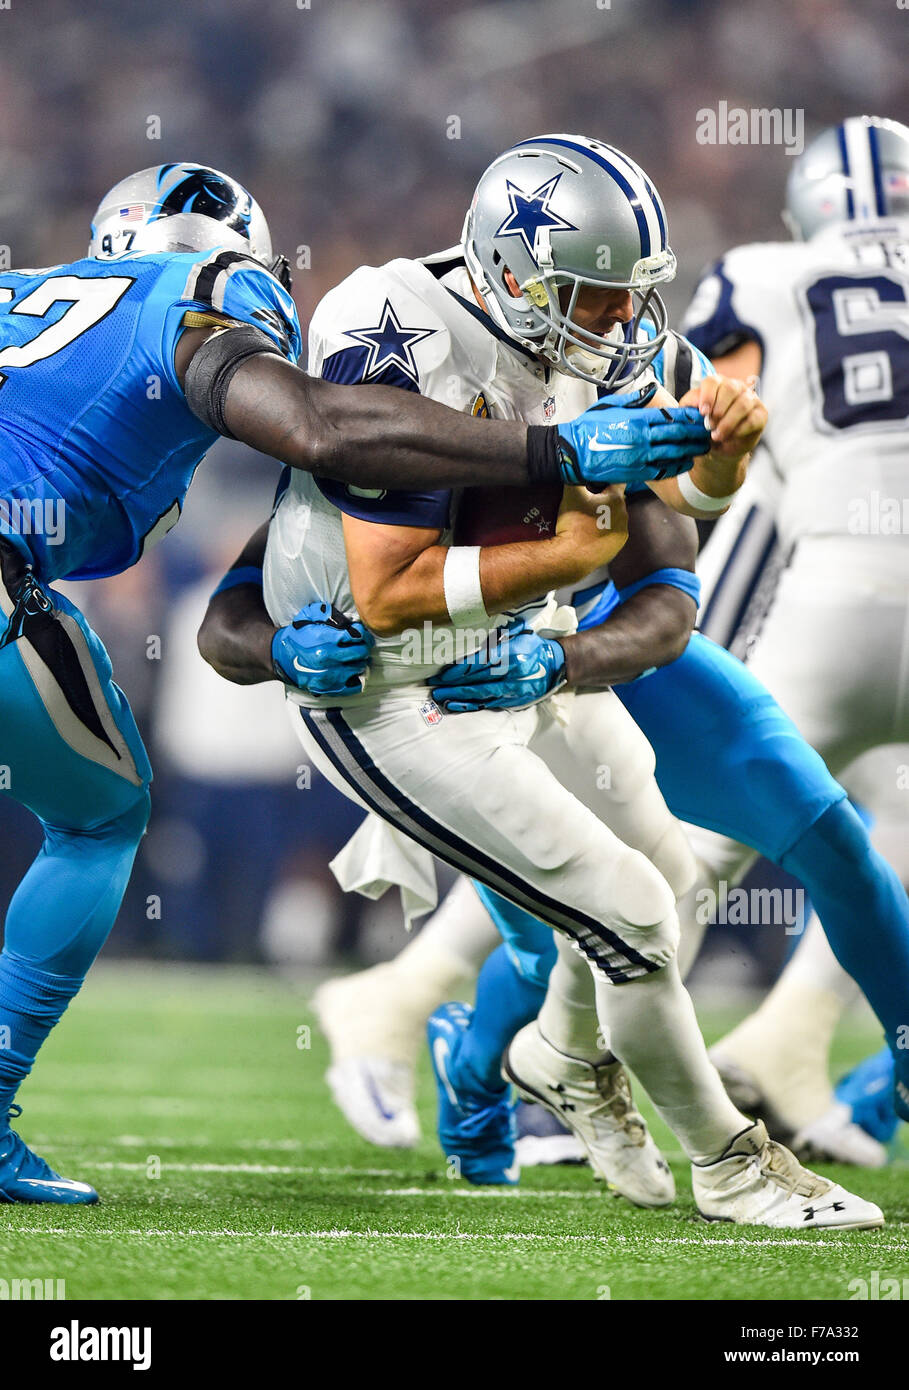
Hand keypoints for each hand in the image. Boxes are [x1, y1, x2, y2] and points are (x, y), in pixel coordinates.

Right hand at [271, 601, 373, 695]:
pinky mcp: (326, 688)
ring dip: (360, 662)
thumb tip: (347, 618)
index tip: (361, 633)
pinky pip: (353, 686)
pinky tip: (352, 672)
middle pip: (360, 652)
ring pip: (358, 668)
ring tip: (354, 658)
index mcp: (323, 639)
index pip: (355, 636)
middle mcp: (325, 658)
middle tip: (360, 645)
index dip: (362, 633)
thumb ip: (327, 612)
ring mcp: (327, 675)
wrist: (281, 657)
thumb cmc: (297, 636)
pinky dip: (357, 679)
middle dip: (363, 647)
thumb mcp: (308, 615)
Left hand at [432, 624, 565, 712]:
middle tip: (434, 686)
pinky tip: (455, 705)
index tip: (443, 673)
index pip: (480, 663)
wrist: (557, 665)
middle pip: (477, 680)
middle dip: (453, 684)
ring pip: (480, 694)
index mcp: (512, 653)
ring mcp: (513, 689)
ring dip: (457, 696)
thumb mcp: (518, 634)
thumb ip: (496, 637)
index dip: (460, 669)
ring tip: (439, 696)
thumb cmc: (533, 646)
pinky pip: (488, 704)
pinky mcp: (513, 700)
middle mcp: (512, 673)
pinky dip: (470, 705)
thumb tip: (470, 637)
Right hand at [555, 483, 627, 576]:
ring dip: (605, 516)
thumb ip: (575, 475)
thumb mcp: (571, 493)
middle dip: (604, 499)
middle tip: (588, 501)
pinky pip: (613, 532)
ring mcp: (623, 531)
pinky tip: (592, 532)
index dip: (606, 478)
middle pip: (615, 499)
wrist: (572, 556)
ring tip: (588, 519)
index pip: (617, 480)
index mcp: (616, 498)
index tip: (597, 480)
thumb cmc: (573, 523)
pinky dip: (605, 531)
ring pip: (615, 517)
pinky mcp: (618, 545)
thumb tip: (573, 463)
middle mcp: (625, 513)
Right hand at [556, 384, 711, 486]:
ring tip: (703, 448)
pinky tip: (686, 463)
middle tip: (709, 431)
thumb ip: (635, 398)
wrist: (572, 453)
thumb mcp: (611, 405)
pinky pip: (662, 470)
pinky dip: (676, 466)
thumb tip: (652, 389)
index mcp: (638, 419)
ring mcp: (640, 457)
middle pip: (677, 435)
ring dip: (691, 451)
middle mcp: (642, 438)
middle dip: (695, 434)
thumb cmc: (588, 428)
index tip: (699, 415)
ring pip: (674, 454)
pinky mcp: (636, 473)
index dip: (688, 417)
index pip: (670, 417)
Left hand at [680, 375, 766, 465]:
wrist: (719, 446)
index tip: (702, 413)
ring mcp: (751, 399)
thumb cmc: (705, 427)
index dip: (707, 396)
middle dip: (718, 409)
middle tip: (709, 426)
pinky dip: (739, 430)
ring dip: (727, 422)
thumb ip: (689, 406)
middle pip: (730, 389)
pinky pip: (753, 419)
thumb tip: (695, 402)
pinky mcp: (761, 414)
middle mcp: (736, 387)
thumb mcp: (692, 417)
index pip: (713, 381)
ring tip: (717, 436)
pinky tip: (729, 437)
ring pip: (742, 404)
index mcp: (718, 384)